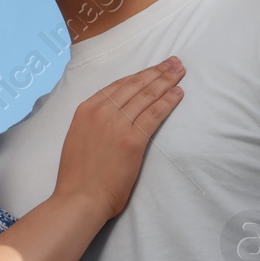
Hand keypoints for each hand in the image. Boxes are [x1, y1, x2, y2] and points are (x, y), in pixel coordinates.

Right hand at [55, 57, 183, 219]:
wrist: (79, 198)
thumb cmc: (78, 176)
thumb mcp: (79, 138)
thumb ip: (94, 122)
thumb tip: (113, 114)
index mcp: (86, 110)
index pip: (119, 85)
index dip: (140, 74)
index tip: (154, 68)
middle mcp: (101, 112)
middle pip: (136, 85)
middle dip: (158, 71)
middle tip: (175, 62)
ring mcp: (117, 124)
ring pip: (147, 95)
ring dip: (167, 81)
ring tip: (181, 72)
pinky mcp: (132, 140)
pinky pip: (155, 114)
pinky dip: (169, 102)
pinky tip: (179, 93)